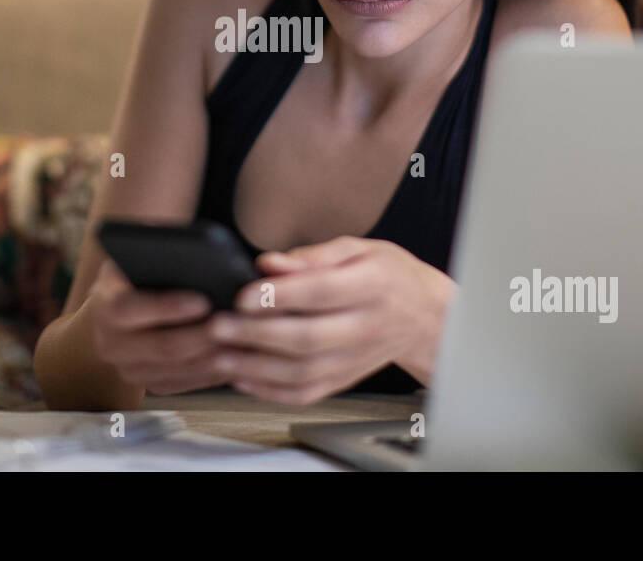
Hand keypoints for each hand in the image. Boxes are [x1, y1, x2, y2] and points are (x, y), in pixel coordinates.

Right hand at [85, 259, 228, 394]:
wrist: (113, 314)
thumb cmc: (135, 276)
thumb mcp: (136, 259)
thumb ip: (158, 256)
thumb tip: (193, 253)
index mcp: (106, 306)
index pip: (130, 309)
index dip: (167, 306)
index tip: (203, 299)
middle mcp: (111, 344)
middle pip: (162, 346)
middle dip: (202, 336)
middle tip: (236, 324)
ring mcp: (130, 370)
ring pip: (177, 369)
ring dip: (214, 357)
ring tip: (245, 340)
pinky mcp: (151, 384)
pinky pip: (186, 384)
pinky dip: (214, 373)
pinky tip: (238, 357)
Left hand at [204, 236, 455, 404]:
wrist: (423, 316)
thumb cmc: (388, 276)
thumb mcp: (358, 249)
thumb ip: (312, 256)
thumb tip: (269, 263)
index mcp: (371, 285)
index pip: (321, 293)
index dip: (279, 296)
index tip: (243, 295)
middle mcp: (365, 326)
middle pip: (308, 338)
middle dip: (257, 335)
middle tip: (220, 326)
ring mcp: (356, 358)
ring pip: (303, 372)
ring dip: (256, 368)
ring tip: (221, 356)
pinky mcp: (345, 378)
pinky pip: (307, 393)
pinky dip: (271, 391)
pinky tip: (244, 378)